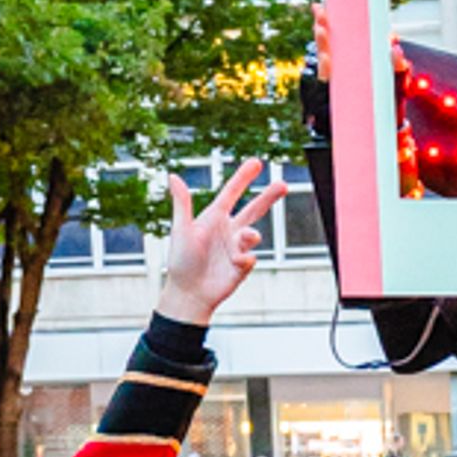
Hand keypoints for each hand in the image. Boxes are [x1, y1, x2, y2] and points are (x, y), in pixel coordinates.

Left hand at [159, 159, 284, 323]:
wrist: (189, 293)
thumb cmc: (181, 261)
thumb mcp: (181, 229)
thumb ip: (182, 203)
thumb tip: (173, 176)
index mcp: (214, 217)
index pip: (231, 192)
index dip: (243, 177)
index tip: (256, 162)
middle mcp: (228, 230)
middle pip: (254, 208)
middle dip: (268, 196)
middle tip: (283, 184)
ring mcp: (236, 247)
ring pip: (253, 233)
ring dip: (250, 234)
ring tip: (247, 238)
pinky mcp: (243, 265)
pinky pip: (250, 256)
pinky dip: (244, 258)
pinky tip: (235, 264)